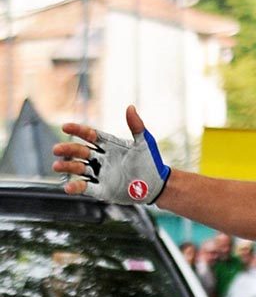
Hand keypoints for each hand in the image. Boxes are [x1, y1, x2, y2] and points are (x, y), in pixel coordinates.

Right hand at [52, 106, 171, 204]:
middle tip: (57, 149)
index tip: (65, 127)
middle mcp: (101, 158)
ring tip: (57, 166)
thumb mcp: (144, 143)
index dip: (78, 131)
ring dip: (68, 167)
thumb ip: (136, 126)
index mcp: (109, 145)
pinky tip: (67, 187)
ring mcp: (100, 174)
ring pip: (79, 169)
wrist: (157, 185)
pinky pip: (86, 188)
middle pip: (80, 152)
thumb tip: (130, 107)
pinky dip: (77, 187)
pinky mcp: (102, 189)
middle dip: (68, 150)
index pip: (90, 135)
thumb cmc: (150, 162)